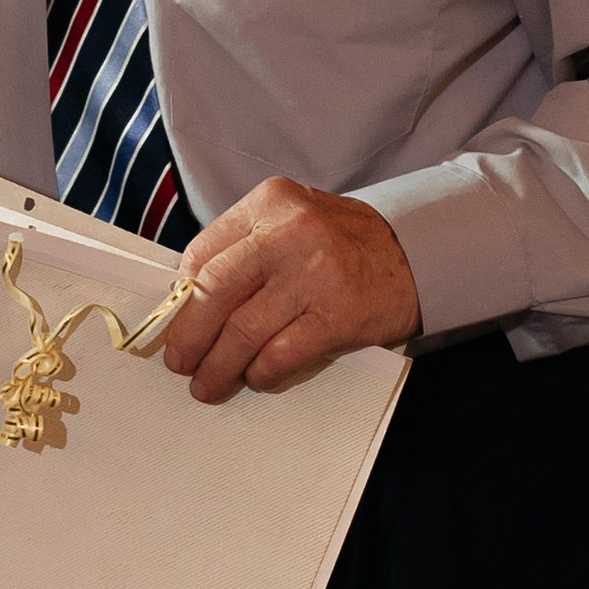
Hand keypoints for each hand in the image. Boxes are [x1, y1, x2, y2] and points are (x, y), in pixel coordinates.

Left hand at [163, 175, 422, 403]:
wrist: (414, 253)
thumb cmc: (340, 243)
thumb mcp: (290, 222)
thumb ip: (245, 249)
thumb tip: (188, 300)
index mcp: (269, 203)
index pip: (202, 252)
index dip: (180, 297)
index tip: (174, 322)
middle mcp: (289, 233)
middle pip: (214, 292)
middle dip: (189, 336)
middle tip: (179, 362)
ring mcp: (315, 274)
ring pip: (242, 331)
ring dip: (217, 366)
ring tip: (207, 384)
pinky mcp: (338, 315)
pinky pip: (280, 354)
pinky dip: (260, 373)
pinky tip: (256, 378)